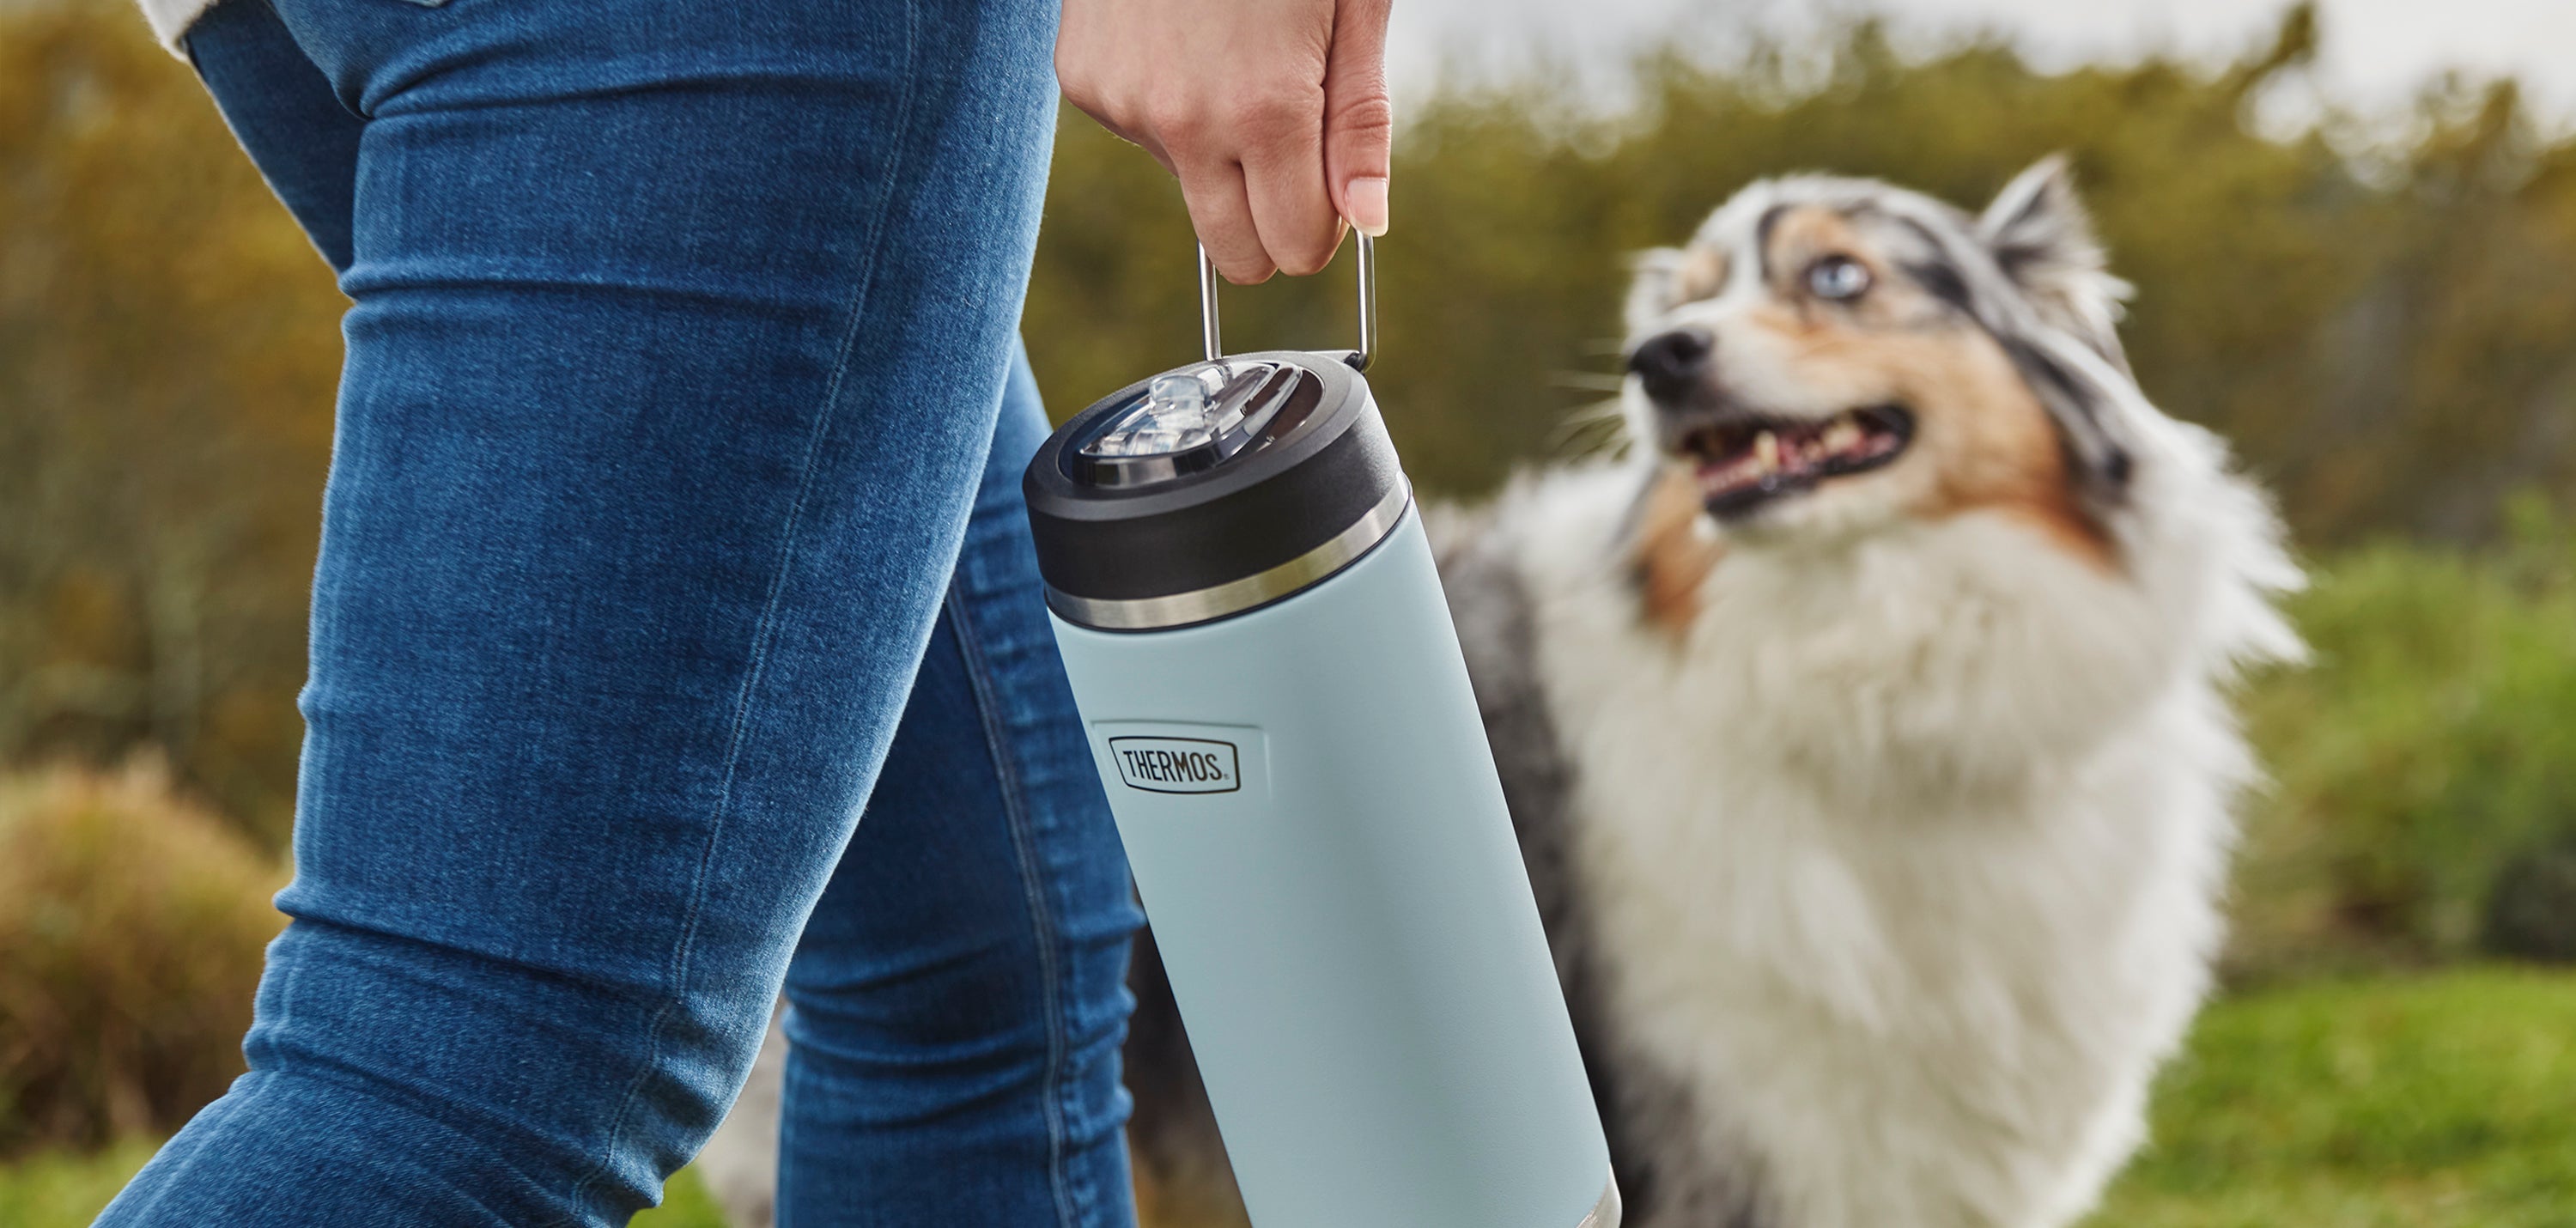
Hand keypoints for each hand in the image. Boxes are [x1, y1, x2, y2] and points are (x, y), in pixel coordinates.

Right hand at [1057, 0, 1392, 283]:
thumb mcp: (1350, 10)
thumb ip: (1357, 125)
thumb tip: (1365, 225)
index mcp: (1263, 111)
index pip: (1292, 248)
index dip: (1320, 229)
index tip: (1327, 195)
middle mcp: (1184, 122)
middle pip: (1233, 251)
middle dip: (1269, 221)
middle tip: (1288, 151)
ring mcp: (1124, 104)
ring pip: (1188, 185)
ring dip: (1216, 146)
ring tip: (1228, 52)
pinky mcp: (1084, 81)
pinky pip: (1142, 132)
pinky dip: (1168, 101)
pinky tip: (1180, 36)